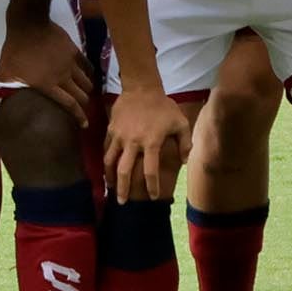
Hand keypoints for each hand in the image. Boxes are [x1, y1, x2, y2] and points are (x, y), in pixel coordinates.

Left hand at [0, 14, 91, 120]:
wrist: (28, 24)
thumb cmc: (15, 50)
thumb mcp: (5, 72)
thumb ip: (2, 88)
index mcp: (49, 85)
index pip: (70, 105)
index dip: (79, 116)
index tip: (84, 125)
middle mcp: (64, 77)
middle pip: (82, 95)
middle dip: (84, 104)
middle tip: (83, 108)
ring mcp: (70, 63)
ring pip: (86, 81)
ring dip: (87, 89)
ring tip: (85, 92)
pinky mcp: (74, 50)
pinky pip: (87, 65)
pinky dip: (89, 72)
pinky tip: (88, 74)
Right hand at [103, 84, 188, 202]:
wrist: (142, 88)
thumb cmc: (163, 106)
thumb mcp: (180, 122)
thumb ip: (185, 143)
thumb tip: (184, 161)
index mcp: (151, 142)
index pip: (150, 171)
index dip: (151, 186)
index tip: (152, 197)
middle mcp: (133, 142)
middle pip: (125, 171)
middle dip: (123, 189)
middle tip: (121, 202)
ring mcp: (120, 136)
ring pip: (110, 161)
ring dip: (109, 177)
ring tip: (110, 188)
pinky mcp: (111, 129)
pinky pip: (106, 148)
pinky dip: (106, 160)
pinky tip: (107, 168)